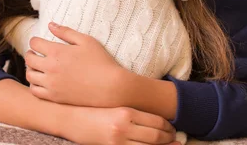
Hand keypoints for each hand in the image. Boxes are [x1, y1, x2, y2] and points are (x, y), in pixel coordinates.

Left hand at [25, 22, 125, 106]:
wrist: (110, 87)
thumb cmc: (101, 61)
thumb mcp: (86, 41)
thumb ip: (66, 32)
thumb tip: (50, 24)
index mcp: (57, 52)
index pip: (34, 43)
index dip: (35, 41)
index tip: (39, 42)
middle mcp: (50, 68)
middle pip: (29, 59)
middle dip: (31, 54)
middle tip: (36, 54)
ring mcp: (51, 84)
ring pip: (29, 75)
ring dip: (31, 69)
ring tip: (38, 67)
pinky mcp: (54, 97)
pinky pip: (35, 91)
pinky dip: (34, 85)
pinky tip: (42, 81)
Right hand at [65, 106, 179, 144]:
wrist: (71, 119)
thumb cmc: (94, 110)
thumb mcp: (114, 106)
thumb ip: (133, 112)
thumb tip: (155, 119)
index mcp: (126, 111)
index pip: (157, 121)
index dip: (169, 127)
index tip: (173, 129)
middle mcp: (124, 126)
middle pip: (156, 136)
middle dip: (169, 140)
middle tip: (176, 140)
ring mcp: (118, 141)